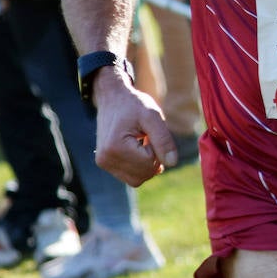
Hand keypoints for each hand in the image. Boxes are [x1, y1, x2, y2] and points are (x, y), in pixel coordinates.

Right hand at [91, 68, 176, 185]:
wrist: (113, 98)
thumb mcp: (152, 116)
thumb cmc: (134, 105)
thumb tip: (172, 163)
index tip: (150, 132)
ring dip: (146, 164)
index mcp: (115, 147)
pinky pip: (129, 176)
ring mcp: (104, 163)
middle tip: (148, 137)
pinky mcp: (105, 164)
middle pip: (143, 175)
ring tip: (142, 142)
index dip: (157, 149)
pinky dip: (138, 166)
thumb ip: (163, 140)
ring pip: (137, 179)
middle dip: (153, 159)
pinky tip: (136, 148)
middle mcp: (105, 159)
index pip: (149, 164)